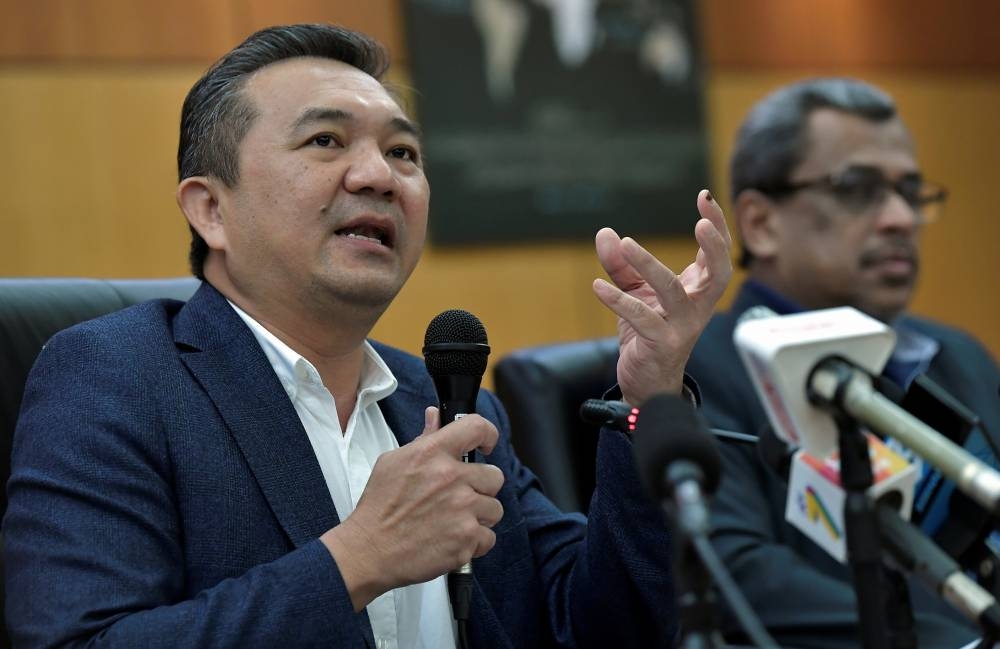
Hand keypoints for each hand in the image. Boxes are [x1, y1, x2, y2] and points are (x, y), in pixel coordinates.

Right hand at [322, 407, 504, 610]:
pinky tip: (452, 540)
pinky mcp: (466, 540)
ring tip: (454, 521)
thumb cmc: (379, 507)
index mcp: (432, 453)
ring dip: (479, 516)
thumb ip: (423, 439)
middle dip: (481, 487)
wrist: (369, 550)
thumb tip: (435, 416)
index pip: (477, 428)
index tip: (486, 446)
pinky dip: (474, 543)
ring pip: (494, 509)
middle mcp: (451, 478)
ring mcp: (462, 510)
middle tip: (460, 497)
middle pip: (494, 476)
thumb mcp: (393, 462)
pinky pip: (488, 538)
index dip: (488, 435)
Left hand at [592, 189, 731, 404]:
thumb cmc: (647, 331)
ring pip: (673, 292)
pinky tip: (598, 286)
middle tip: (701, 223)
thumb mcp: (634, 292)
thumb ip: (621, 264)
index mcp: (698, 290)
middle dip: (715, 247)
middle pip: (718, 274)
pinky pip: (641, 318)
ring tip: (627, 244)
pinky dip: (619, 301)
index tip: (704, 196)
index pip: (716, 254)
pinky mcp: (661, 344)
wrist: (646, 380)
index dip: (716, 225)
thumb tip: (605, 233)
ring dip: (650, 266)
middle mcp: (697, 307)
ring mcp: (681, 328)